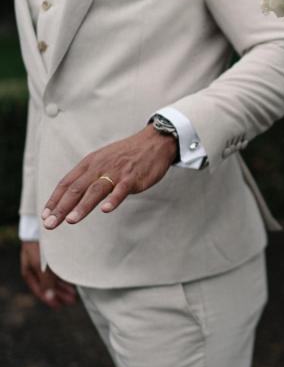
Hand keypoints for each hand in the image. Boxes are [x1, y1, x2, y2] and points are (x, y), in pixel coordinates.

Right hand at [20, 241, 76, 308]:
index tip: (59, 306)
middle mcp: (36, 266)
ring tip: (74, 294)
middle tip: (71, 301)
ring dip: (64, 287)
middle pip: (48, 284)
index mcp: (29, 270)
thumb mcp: (41, 265)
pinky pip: (58, 269)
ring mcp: (44, 260)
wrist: (42, 224)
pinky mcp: (53, 254)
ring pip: (54, 277)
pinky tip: (73, 280)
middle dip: (59, 294)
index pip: (39, 289)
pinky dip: (65, 276)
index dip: (49, 299)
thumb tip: (49, 297)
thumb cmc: (39, 245)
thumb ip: (46, 281)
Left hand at [42, 125, 177, 229]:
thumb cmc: (126, 155)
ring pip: (95, 190)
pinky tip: (106, 210)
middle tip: (51, 224)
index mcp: (89, 163)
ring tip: (71, 220)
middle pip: (76, 189)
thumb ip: (89, 176)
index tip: (45, 216)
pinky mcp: (133, 178)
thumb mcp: (102, 160)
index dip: (55, 200)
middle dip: (62, 207)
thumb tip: (72, 195)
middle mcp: (99, 167)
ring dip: (82, 206)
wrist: (154, 142)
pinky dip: (113, 199)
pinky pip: (121, 189)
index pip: (67, 183)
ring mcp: (116, 172)